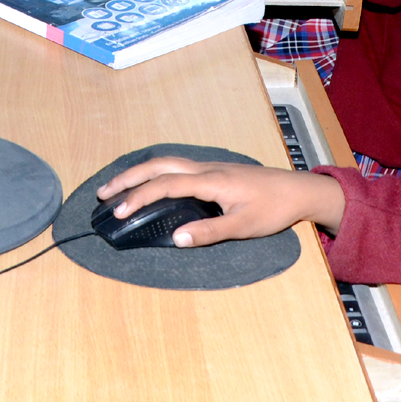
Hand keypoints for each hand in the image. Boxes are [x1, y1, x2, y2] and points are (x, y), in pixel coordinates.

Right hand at [95, 156, 346, 245]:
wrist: (298, 190)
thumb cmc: (273, 209)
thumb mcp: (243, 226)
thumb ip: (209, 232)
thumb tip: (175, 238)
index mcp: (211, 180)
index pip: (165, 185)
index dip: (139, 198)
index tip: (118, 212)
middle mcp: (206, 168)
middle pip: (159, 166)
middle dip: (128, 177)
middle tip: (102, 193)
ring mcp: (210, 167)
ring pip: (167, 163)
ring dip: (139, 173)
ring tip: (116, 187)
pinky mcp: (214, 171)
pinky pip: (176, 167)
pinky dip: (154, 173)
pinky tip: (148, 184)